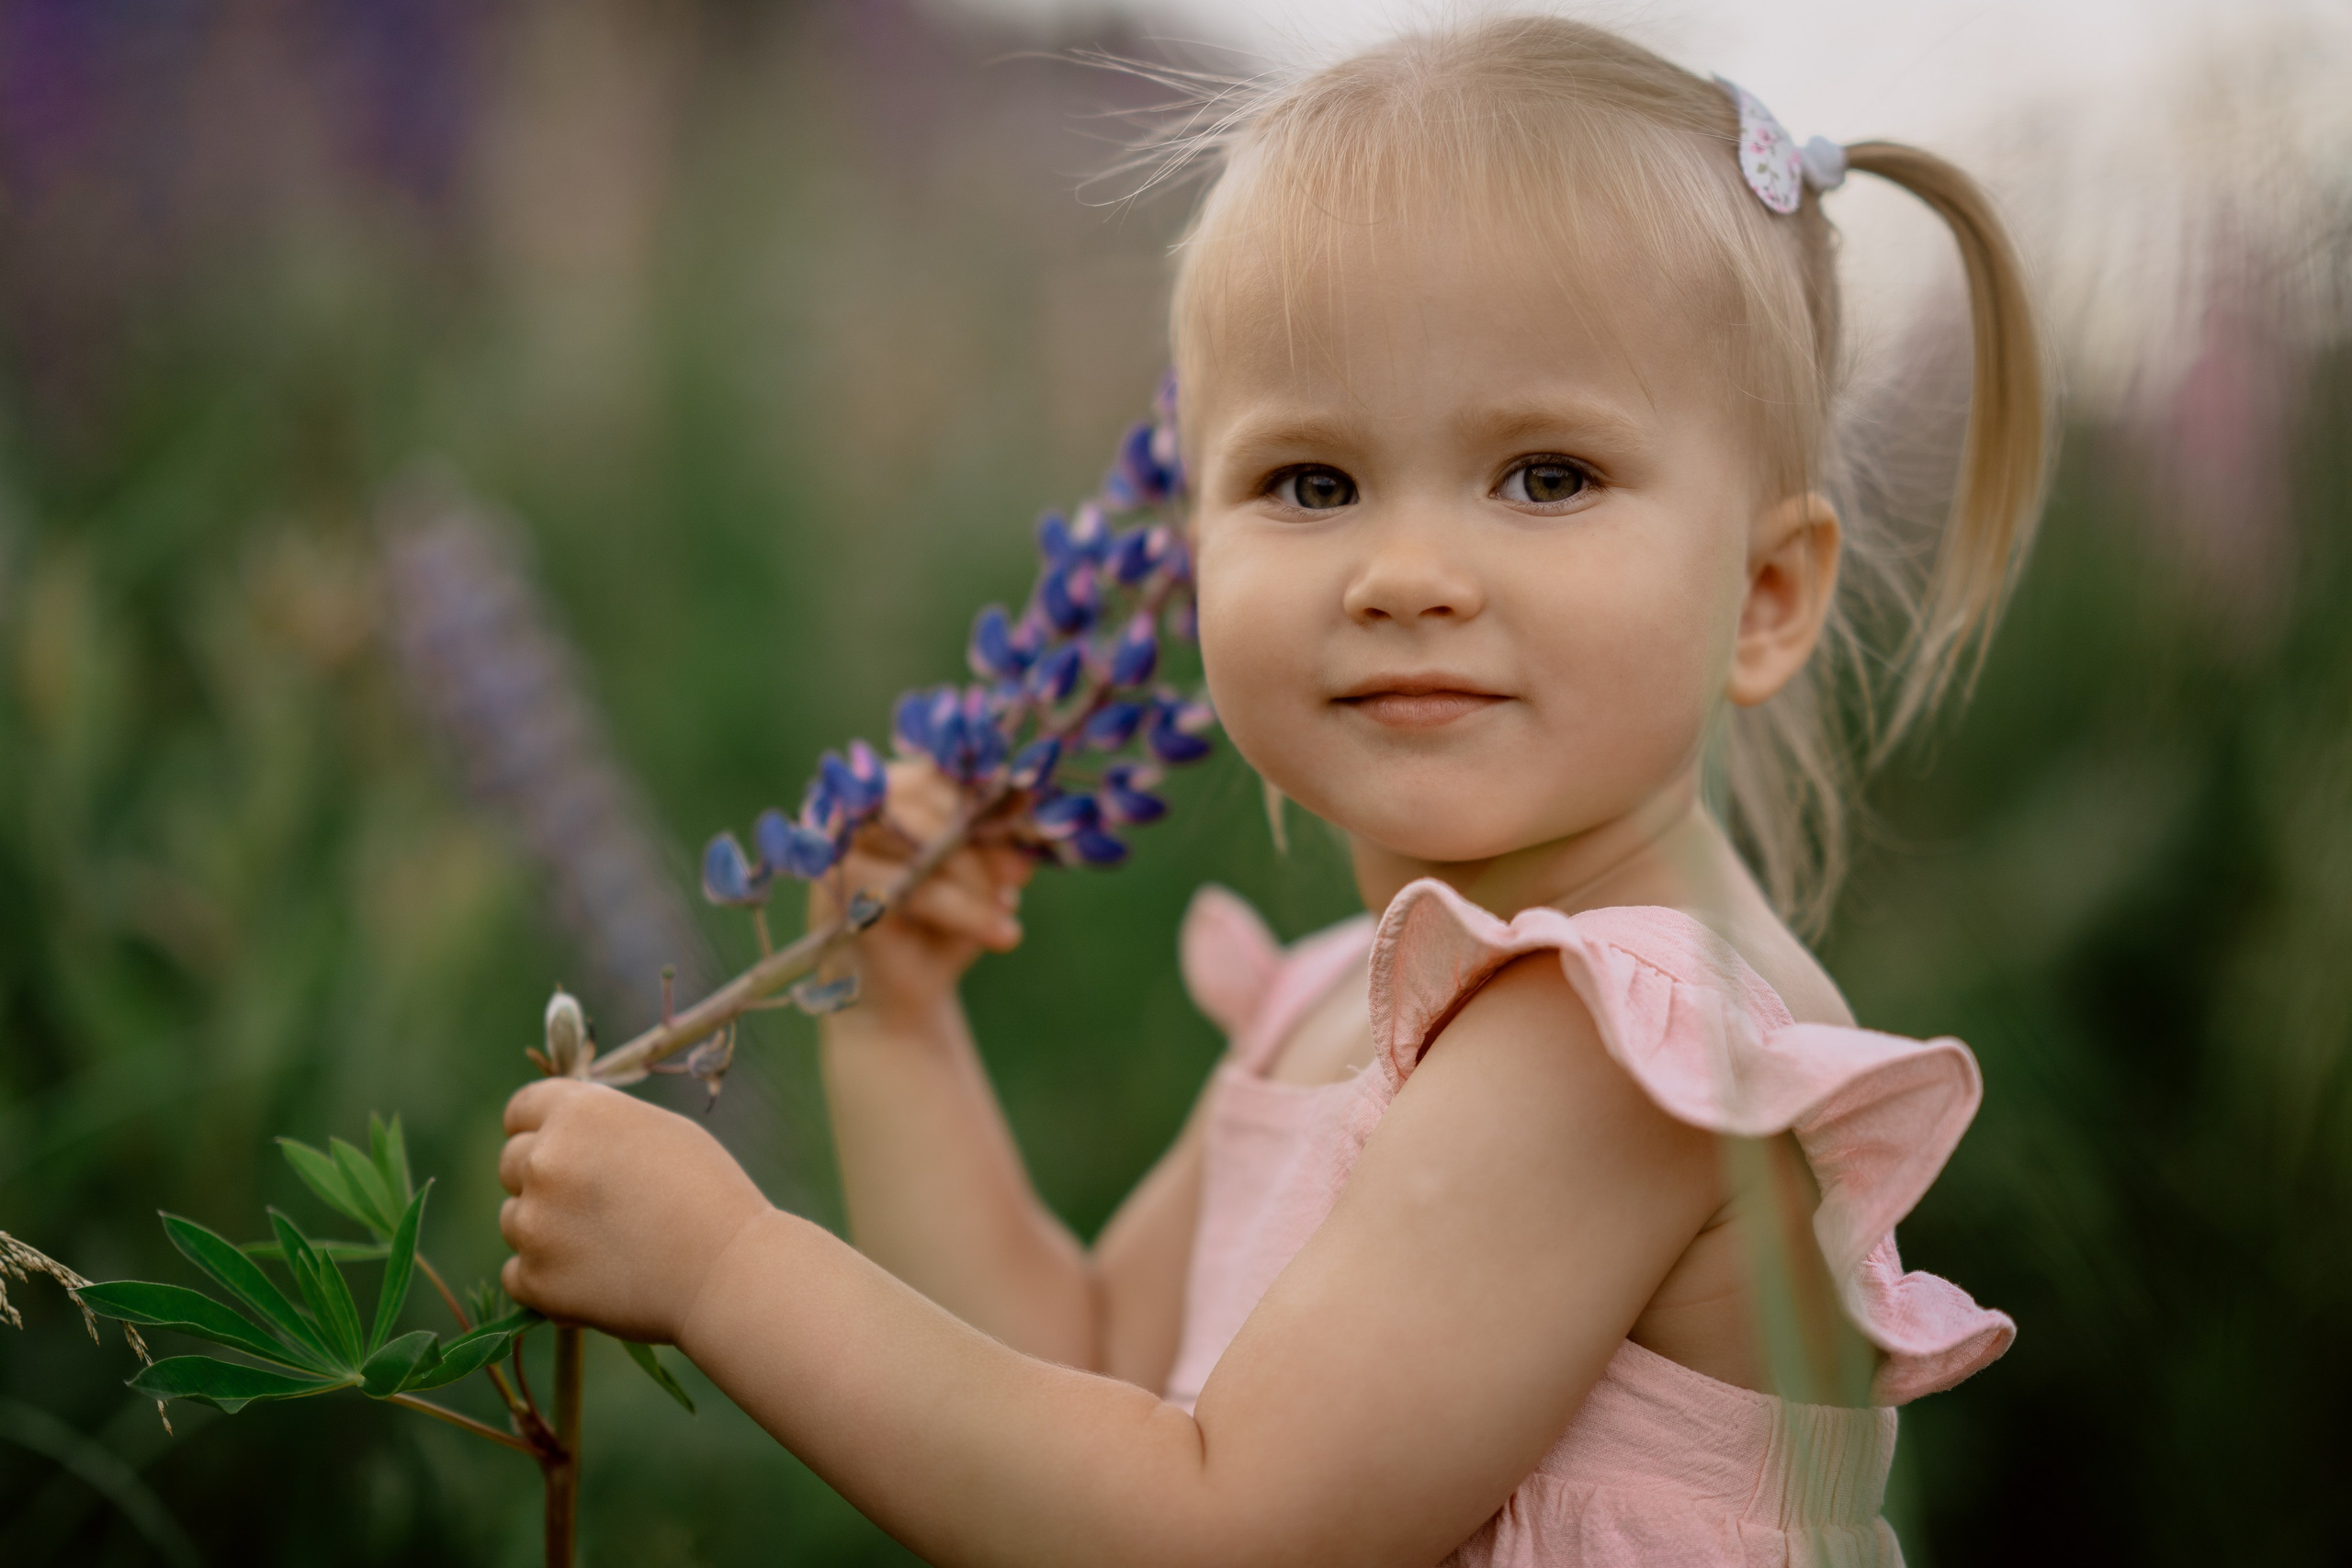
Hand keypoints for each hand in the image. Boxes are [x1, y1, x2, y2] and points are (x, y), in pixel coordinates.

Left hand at [498, 1080, 771, 1342]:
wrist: (727, 1272)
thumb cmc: (709, 1195)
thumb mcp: (660, 1131)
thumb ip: (600, 1127)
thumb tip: (562, 1137)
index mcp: (579, 1113)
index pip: (520, 1109)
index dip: (536, 1129)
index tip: (554, 1149)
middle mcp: (545, 1160)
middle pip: (511, 1163)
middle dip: (543, 1181)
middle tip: (592, 1205)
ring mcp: (534, 1222)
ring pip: (515, 1220)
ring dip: (545, 1231)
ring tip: (607, 1246)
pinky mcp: (535, 1279)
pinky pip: (518, 1274)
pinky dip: (547, 1279)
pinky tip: (594, 1279)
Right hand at [815, 759, 1034, 1032]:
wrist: (901, 992)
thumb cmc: (944, 925)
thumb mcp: (986, 878)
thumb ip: (1003, 847)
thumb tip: (1030, 832)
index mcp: (893, 787)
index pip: (946, 769)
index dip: (992, 800)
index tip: (1029, 833)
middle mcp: (859, 807)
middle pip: (934, 802)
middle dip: (985, 846)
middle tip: (1017, 882)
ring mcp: (844, 844)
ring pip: (927, 844)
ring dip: (978, 882)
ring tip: (1007, 913)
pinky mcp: (844, 888)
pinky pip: (918, 888)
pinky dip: (966, 911)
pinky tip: (1002, 934)